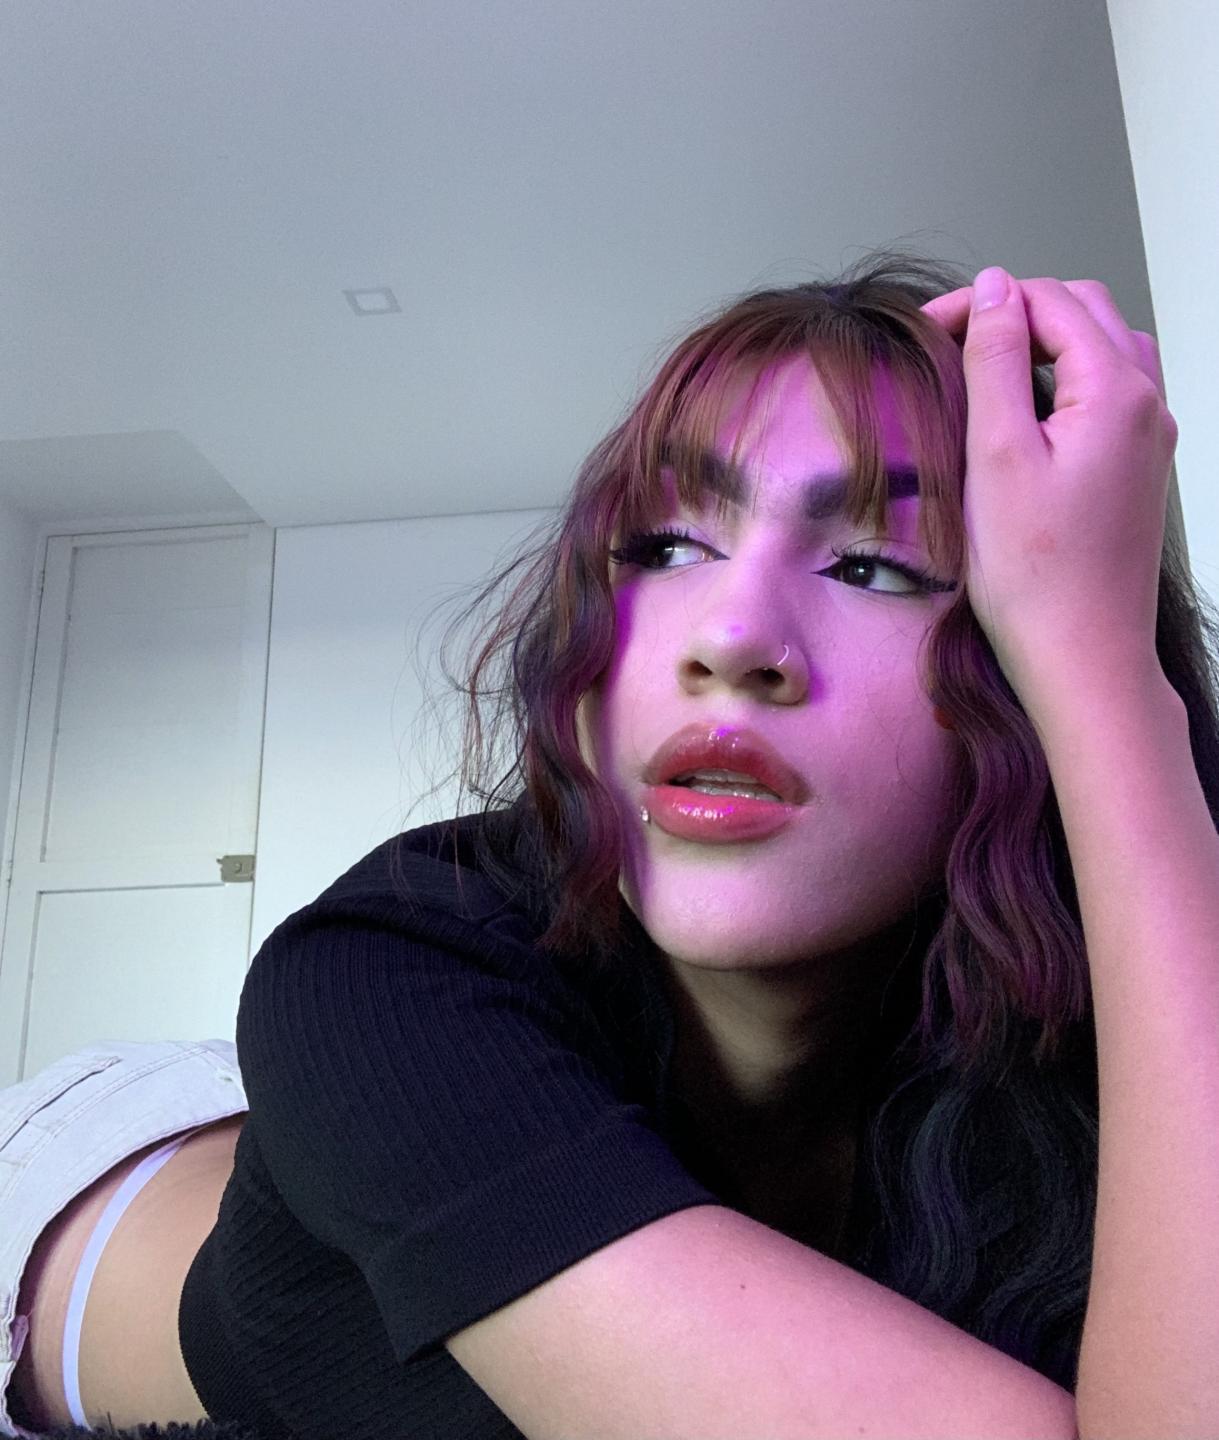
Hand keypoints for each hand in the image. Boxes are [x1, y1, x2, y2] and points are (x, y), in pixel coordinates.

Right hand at [920, 270, 1177, 715]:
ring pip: (1102, 348)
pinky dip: (1064, 380)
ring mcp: (1147, 438)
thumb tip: (993, 290)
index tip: (926, 333)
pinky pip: (1108, 393)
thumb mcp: (996, 456)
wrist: (1083, 656)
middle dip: (1015, 313)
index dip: (983, 303)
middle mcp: (1147, 405)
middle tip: (950, 345)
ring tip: (983, 374)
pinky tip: (1023, 416)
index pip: (1049, 302)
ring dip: (1043, 344)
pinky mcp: (1137, 469)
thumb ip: (995, 362)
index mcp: (1117, 391)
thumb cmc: (1035, 575)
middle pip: (1083, 313)